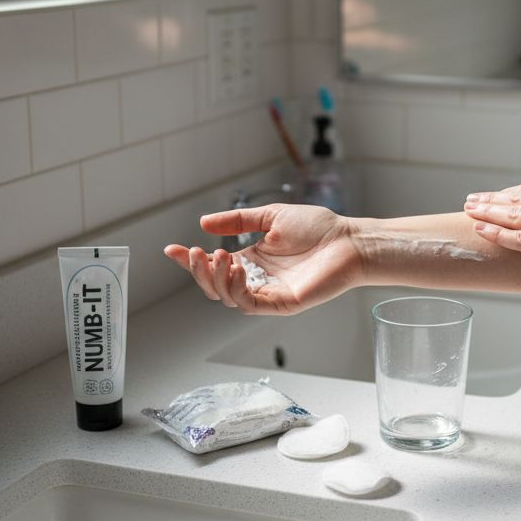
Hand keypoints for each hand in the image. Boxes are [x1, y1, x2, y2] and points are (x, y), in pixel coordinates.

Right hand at [164, 204, 360, 314]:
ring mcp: (269, 294)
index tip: (172, 249)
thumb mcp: (271, 216)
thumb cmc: (319, 229)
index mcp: (252, 260)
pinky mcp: (282, 304)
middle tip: (197, 252)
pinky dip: (237, 290)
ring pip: (228, 297)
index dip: (191, 260)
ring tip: (221, 256)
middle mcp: (257, 279)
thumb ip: (238, 221)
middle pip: (215, 286)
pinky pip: (250, 304)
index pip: (214, 265)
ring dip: (217, 278)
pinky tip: (237, 270)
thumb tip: (204, 222)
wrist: (348, 240)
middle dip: (199, 271)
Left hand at [463, 149, 520, 284]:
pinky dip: (496, 233)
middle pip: (518, 198)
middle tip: (471, 199)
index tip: (501, 193)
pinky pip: (517, 239)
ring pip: (512, 215)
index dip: (516, 190)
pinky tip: (480, 228)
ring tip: (468, 210)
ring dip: (487, 211)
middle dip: (492, 199)